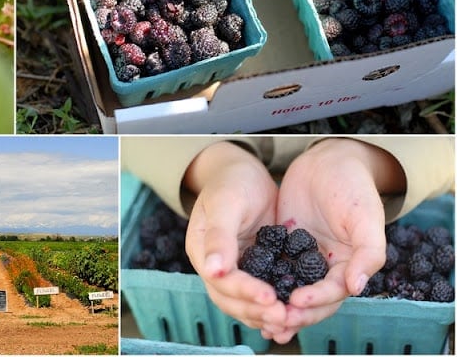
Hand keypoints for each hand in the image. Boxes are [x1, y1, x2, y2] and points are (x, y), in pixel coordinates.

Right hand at [183, 142, 286, 335]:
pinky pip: (262, 293)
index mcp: (202, 250)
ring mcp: (234, 269)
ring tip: (291, 323)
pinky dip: (274, 307)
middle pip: (231, 300)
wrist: (243, 172)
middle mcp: (215, 265)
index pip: (221, 280)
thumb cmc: (232, 181)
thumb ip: (219, 236)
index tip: (270, 298)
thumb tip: (213, 271)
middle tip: (285, 317)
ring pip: (245, 303)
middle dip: (257, 311)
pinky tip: (293, 316)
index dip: (245, 292)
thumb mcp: (226, 203)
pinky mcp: (254, 268)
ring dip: (266, 316)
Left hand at [273, 138, 404, 342]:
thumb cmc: (353, 186)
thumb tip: (356, 288)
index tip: (296, 301)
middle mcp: (325, 266)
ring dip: (276, 305)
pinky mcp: (281, 243)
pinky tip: (245, 292)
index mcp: (348, 264)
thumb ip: (367, 253)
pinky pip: (270, 267)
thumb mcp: (365, 217)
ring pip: (288, 287)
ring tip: (260, 320)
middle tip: (273, 320)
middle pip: (310, 299)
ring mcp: (302, 256)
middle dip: (294, 312)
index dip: (316, 301)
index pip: (333, 293)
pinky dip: (261, 282)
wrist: (328, 160)